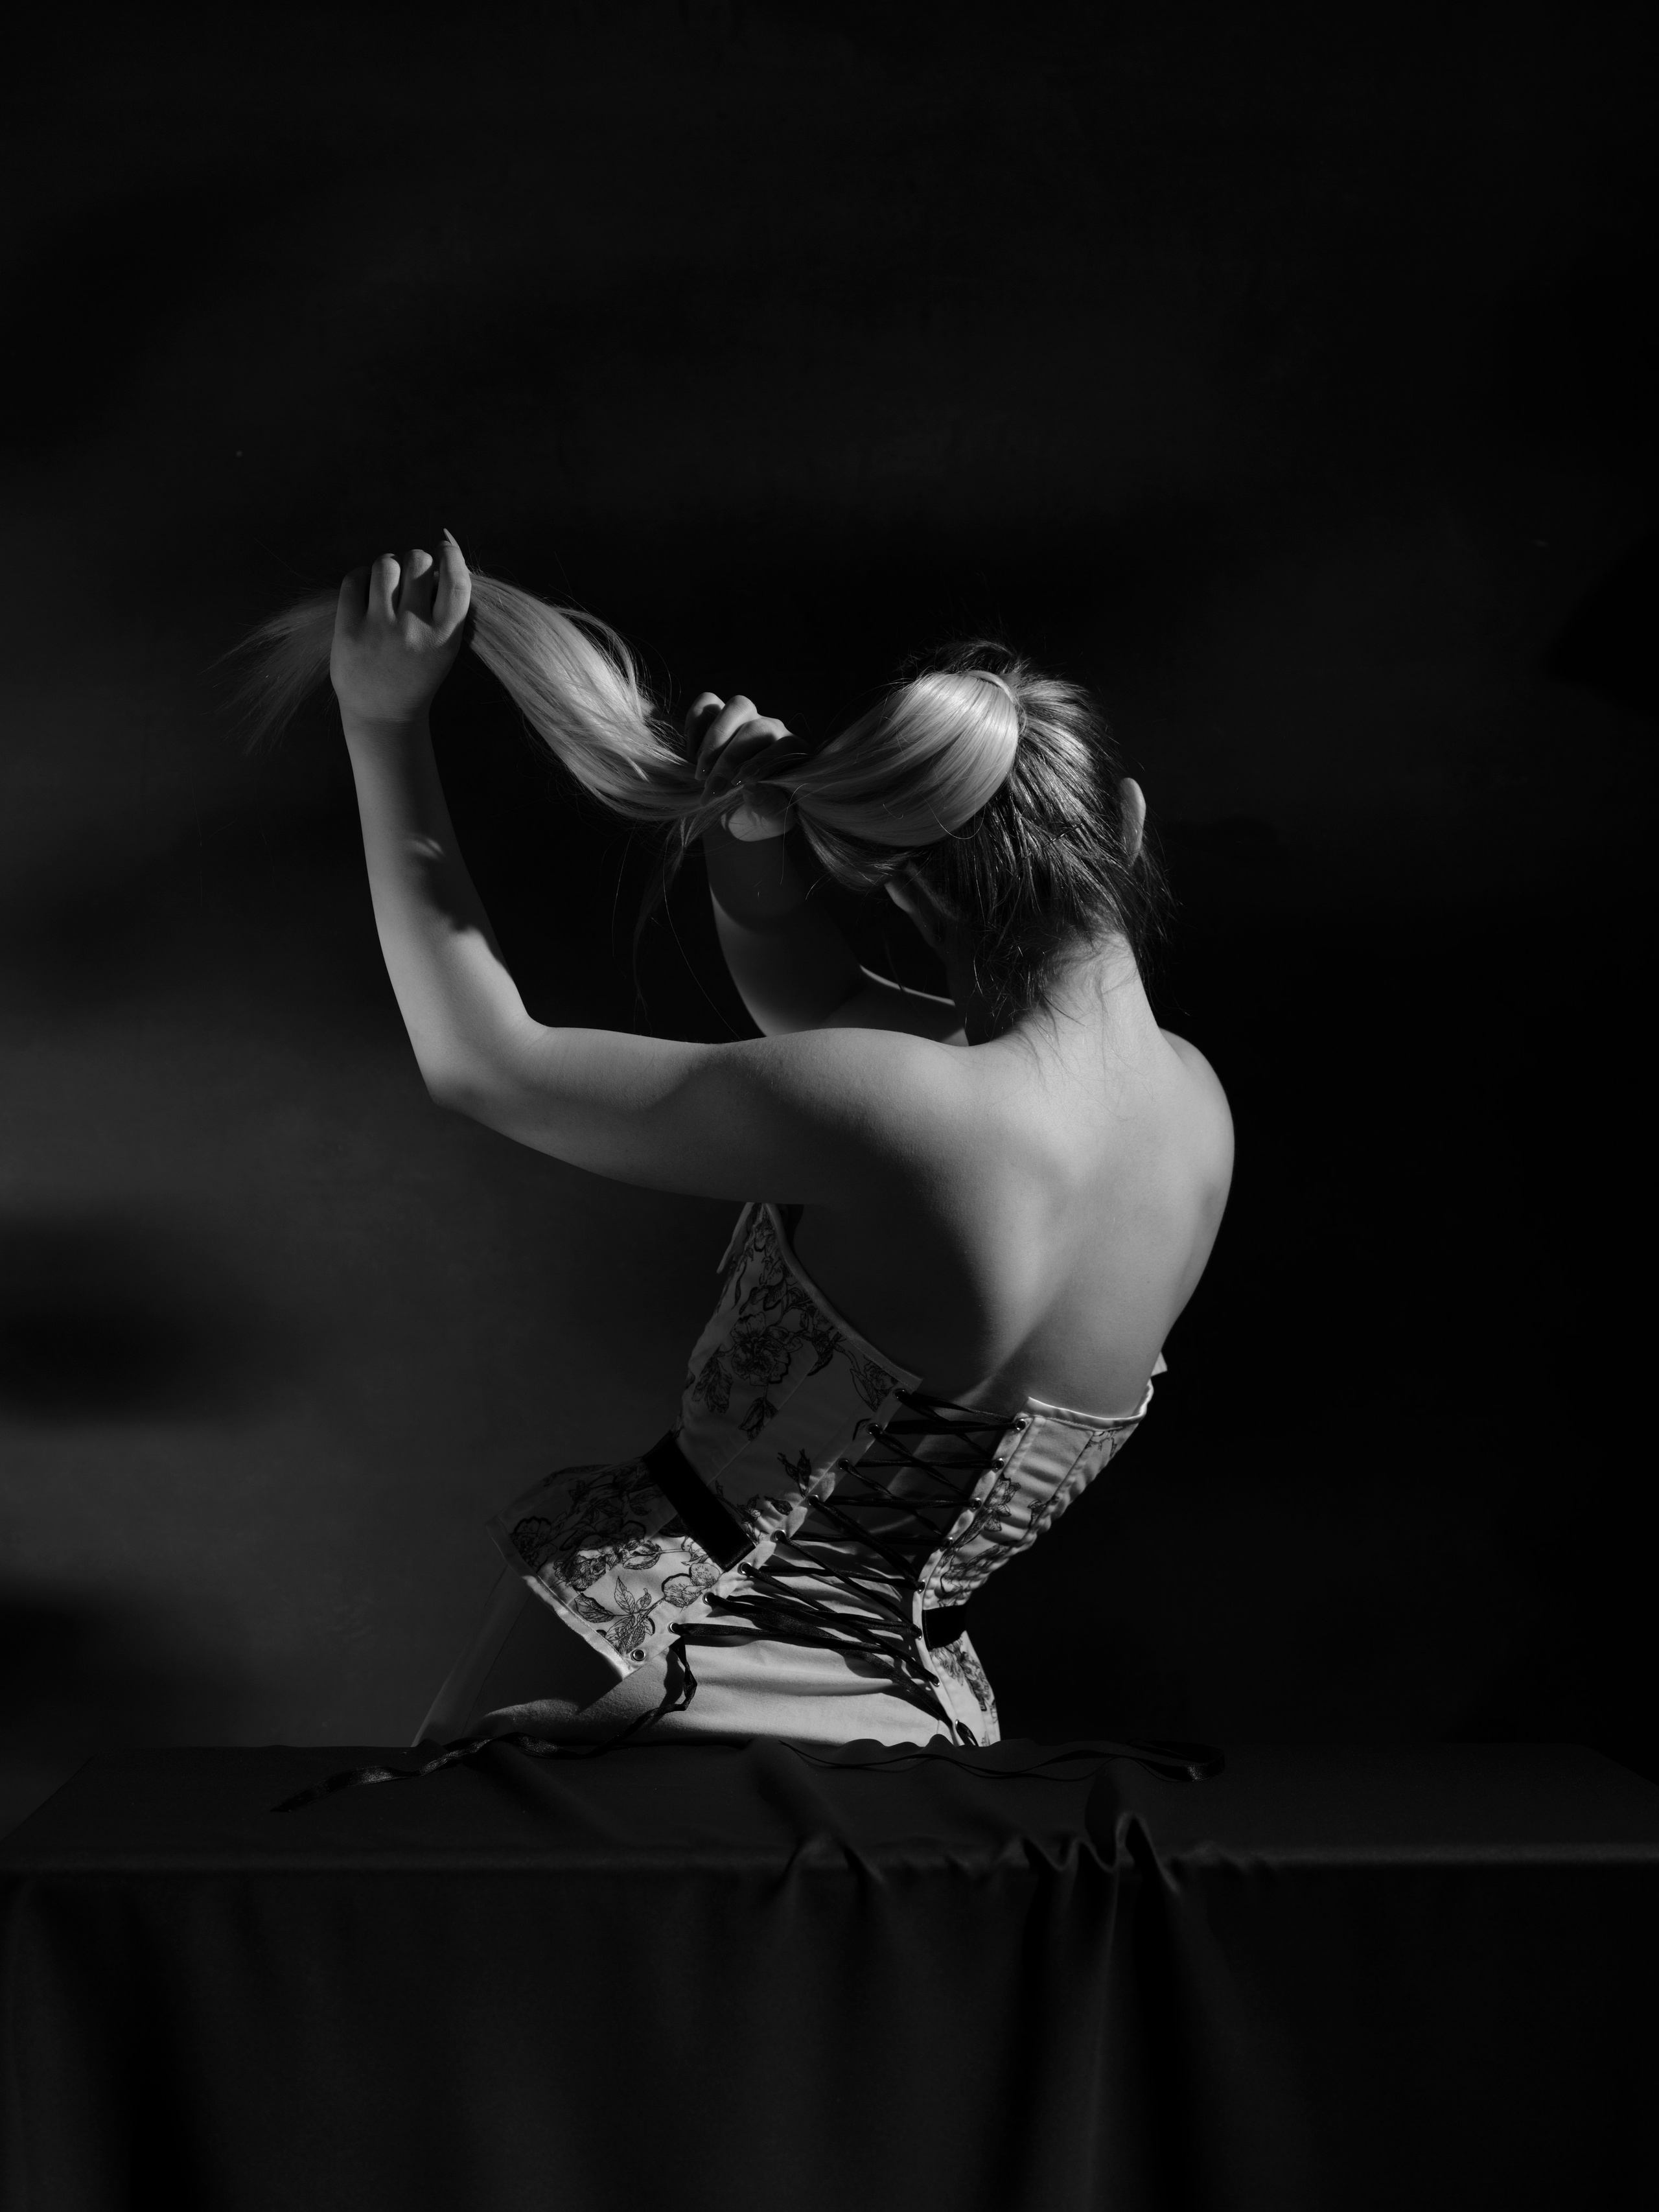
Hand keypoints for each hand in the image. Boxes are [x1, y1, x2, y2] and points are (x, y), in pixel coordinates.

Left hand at [331, 533, 470, 733]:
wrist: (383, 715)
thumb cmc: (418, 673)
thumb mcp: (445, 646)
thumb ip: (447, 606)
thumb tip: (444, 546)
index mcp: (446, 637)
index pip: (456, 580)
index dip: (451, 555)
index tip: (443, 548)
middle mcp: (415, 631)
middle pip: (418, 561)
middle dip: (415, 562)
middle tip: (410, 579)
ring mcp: (380, 630)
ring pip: (386, 564)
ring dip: (388, 566)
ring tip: (387, 584)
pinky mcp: (348, 629)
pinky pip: (355, 578)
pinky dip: (362, 577)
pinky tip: (366, 591)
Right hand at [685, 692, 808, 841]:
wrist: (739, 814)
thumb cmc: (761, 816)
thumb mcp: (769, 820)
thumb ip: (766, 804)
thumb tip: (751, 786)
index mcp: (795, 754)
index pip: (785, 746)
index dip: (762, 762)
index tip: (740, 784)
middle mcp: (774, 730)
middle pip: (757, 726)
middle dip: (731, 757)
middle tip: (712, 786)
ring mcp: (747, 719)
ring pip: (737, 707)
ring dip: (714, 739)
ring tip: (700, 772)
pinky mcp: (720, 716)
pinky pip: (708, 702)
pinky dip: (696, 722)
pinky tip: (690, 753)